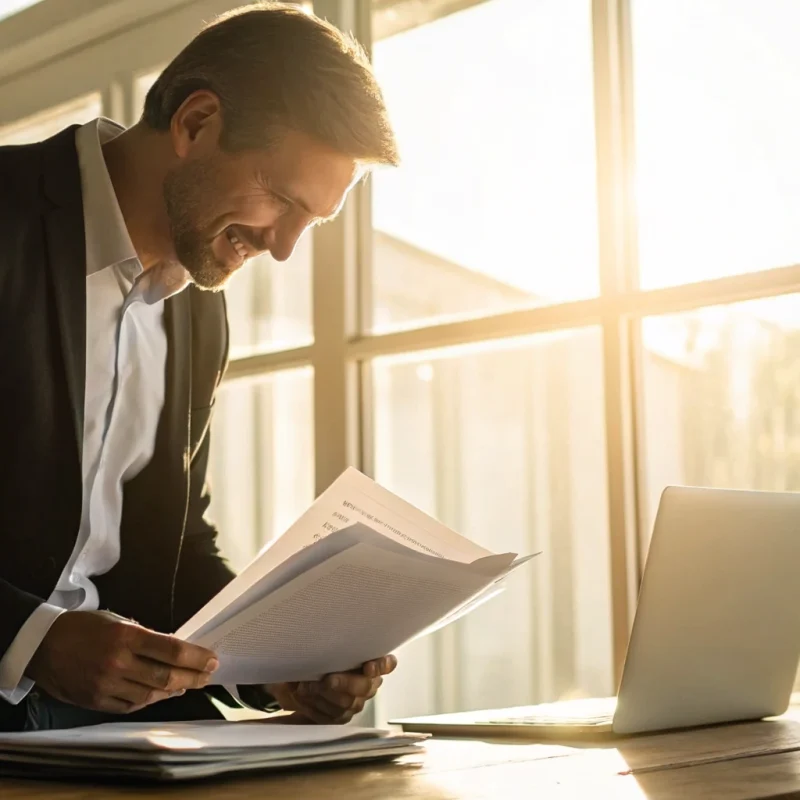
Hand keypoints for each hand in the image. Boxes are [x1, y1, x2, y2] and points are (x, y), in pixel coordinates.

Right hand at [26, 610, 218, 713]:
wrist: (42, 645)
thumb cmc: (83, 627)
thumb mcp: (117, 622)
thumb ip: (144, 637)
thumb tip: (173, 651)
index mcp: (126, 637)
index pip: (171, 650)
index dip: (196, 657)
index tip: (212, 659)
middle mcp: (118, 663)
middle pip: (166, 676)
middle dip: (193, 677)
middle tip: (208, 675)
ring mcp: (107, 685)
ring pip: (151, 694)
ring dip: (174, 690)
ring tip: (188, 684)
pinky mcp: (96, 701)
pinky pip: (131, 706)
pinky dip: (150, 700)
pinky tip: (161, 694)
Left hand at [266, 655, 397, 724]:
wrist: (297, 682)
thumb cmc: (317, 660)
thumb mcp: (325, 647)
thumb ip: (337, 645)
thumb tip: (332, 636)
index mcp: (370, 662)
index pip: (387, 664)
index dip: (381, 666)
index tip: (368, 666)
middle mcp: (367, 684)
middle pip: (365, 686)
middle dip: (345, 683)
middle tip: (328, 679)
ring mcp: (355, 702)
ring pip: (347, 703)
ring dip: (324, 694)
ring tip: (306, 686)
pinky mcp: (341, 718)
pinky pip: (332, 716)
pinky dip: (315, 705)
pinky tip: (305, 696)